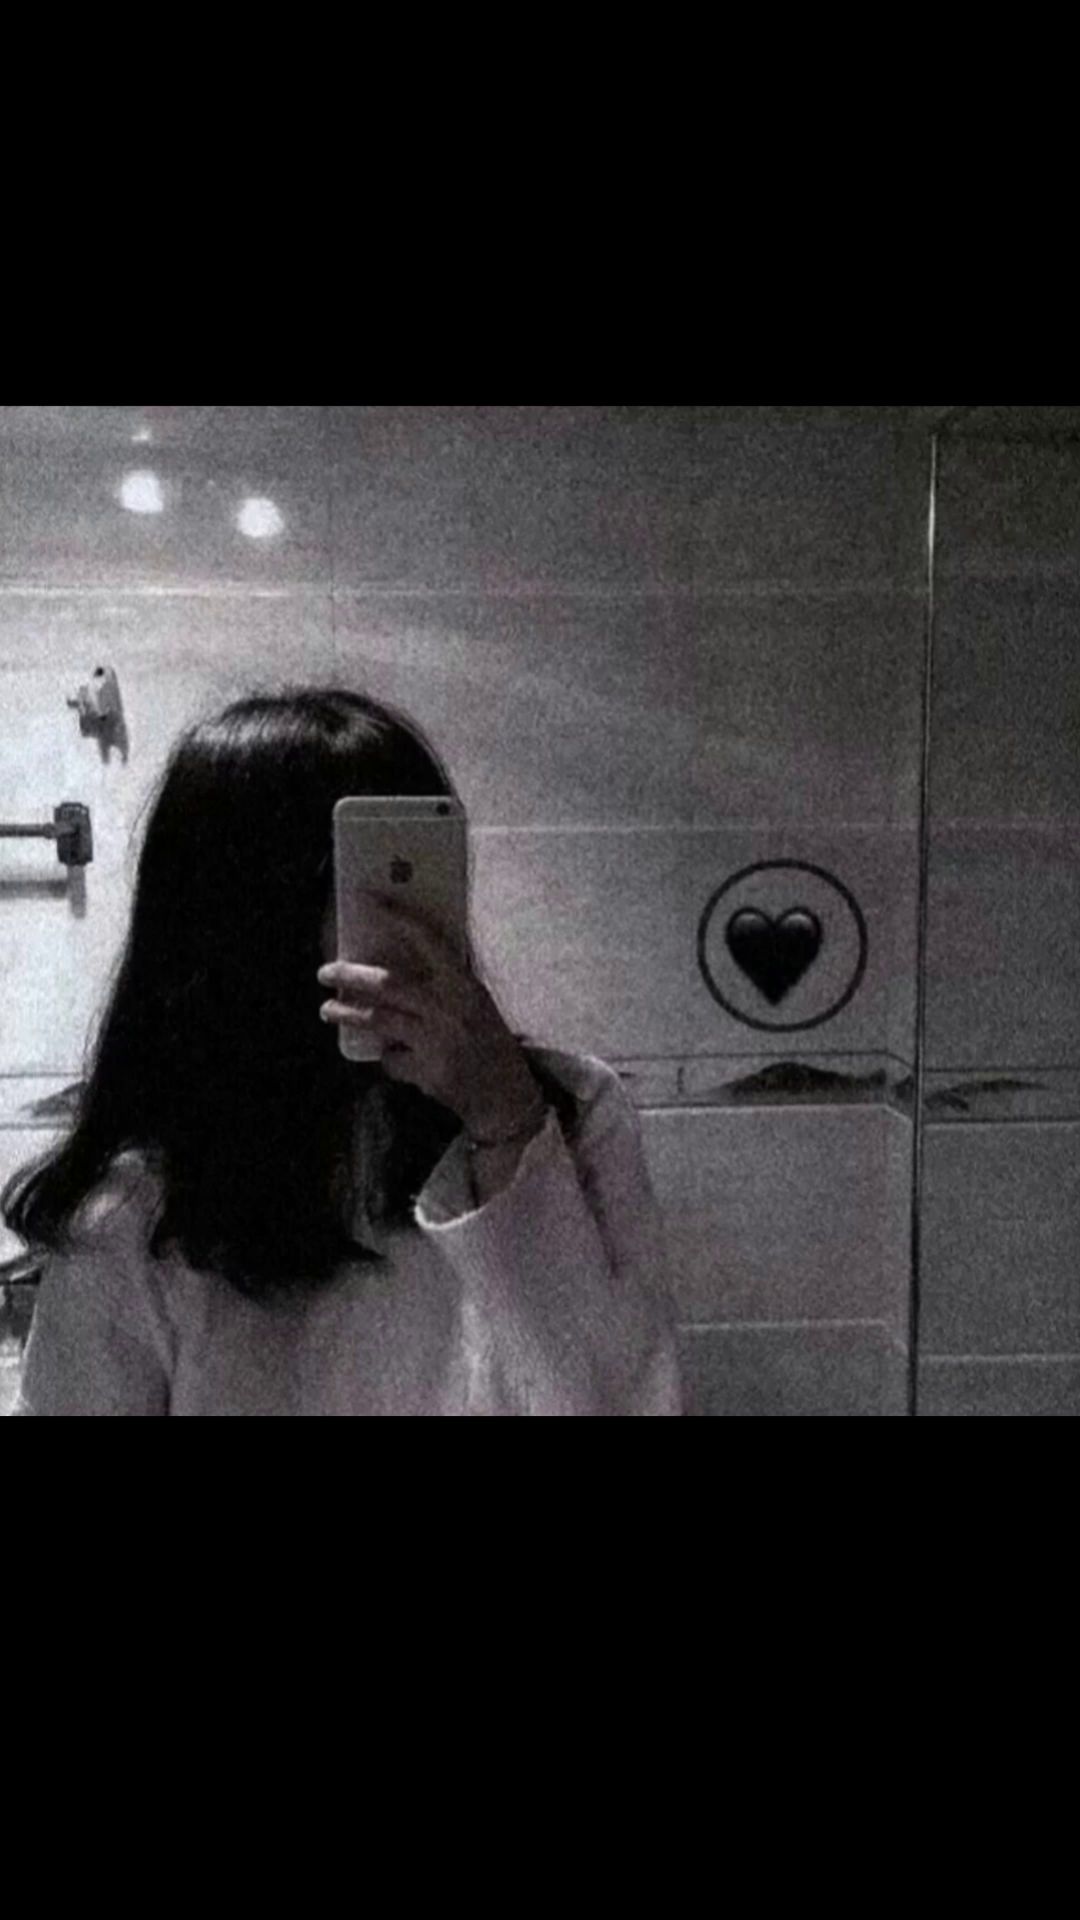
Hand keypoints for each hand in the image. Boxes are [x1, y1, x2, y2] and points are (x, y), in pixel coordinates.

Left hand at [317, 892, 543, 1136]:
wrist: (505, 1096)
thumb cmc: (490, 1044)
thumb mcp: (476, 1005)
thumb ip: (446, 986)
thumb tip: (403, 962)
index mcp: (464, 986)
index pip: (429, 942)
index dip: (399, 920)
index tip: (371, 902)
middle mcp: (449, 1008)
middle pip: (389, 984)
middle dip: (351, 976)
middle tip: (325, 971)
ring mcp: (437, 1041)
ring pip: (380, 1020)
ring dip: (348, 1015)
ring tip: (326, 1010)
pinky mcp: (427, 1072)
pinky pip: (392, 1059)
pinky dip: (389, 1057)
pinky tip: (396, 1058)